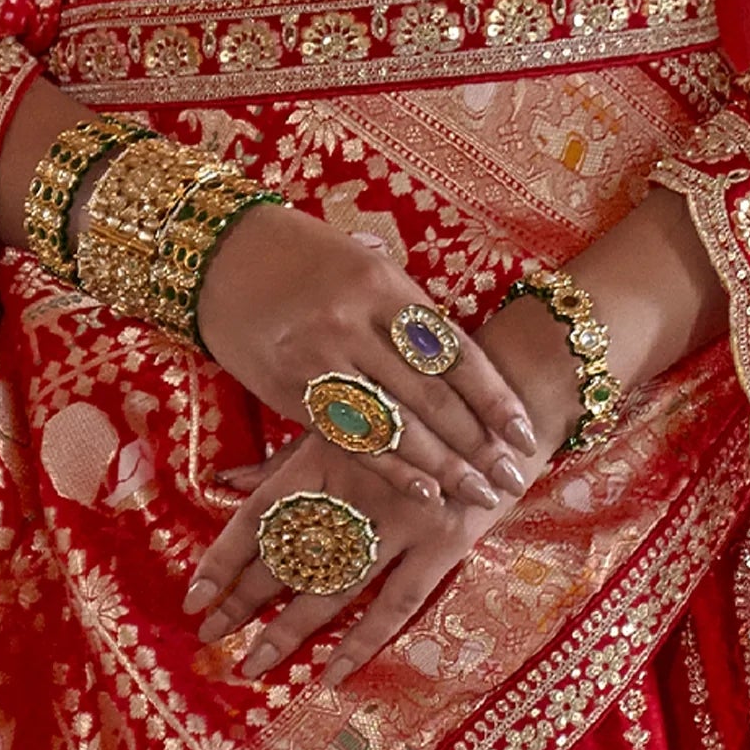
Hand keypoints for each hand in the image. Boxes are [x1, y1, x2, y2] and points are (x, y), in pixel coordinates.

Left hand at [186, 427, 515, 686]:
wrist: (507, 395)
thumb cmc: (419, 405)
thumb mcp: (350, 419)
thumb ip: (287, 458)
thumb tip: (225, 484)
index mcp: (325, 451)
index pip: (260, 512)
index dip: (224, 556)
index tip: (194, 596)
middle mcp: (356, 486)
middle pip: (288, 555)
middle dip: (245, 601)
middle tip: (210, 639)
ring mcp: (402, 517)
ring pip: (333, 586)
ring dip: (289, 629)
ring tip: (253, 664)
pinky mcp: (445, 540)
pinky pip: (395, 603)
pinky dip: (362, 641)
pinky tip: (330, 671)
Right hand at [194, 200, 538, 511]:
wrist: (224, 255)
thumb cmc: (306, 259)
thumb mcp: (365, 267)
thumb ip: (407, 314)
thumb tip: (462, 369)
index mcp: (385, 286)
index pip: (454, 352)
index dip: (494, 399)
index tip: (526, 434)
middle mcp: (355, 322)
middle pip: (431, 396)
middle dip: (478, 443)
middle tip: (512, 478)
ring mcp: (319, 358)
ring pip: (394, 424)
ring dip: (442, 466)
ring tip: (478, 494)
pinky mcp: (289, 389)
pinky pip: (350, 438)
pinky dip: (391, 468)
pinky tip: (423, 490)